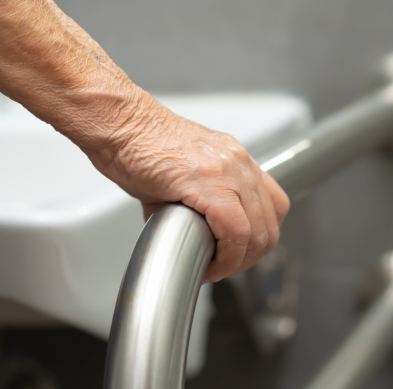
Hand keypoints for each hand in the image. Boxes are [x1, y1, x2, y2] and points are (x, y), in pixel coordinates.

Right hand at [85, 93, 289, 282]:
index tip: (234, 255)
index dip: (258, 239)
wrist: (120, 125)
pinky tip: (206, 263)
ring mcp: (228, 170)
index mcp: (235, 159)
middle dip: (247, 258)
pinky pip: (235, 232)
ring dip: (237, 261)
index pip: (273, 206)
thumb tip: (187, 234)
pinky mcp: (208, 182)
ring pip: (257, 232)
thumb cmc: (138, 145)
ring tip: (213, 268)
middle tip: (221, 267)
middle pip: (270, 225)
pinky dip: (226, 258)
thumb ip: (194, 201)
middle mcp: (238, 162)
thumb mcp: (179, 173)